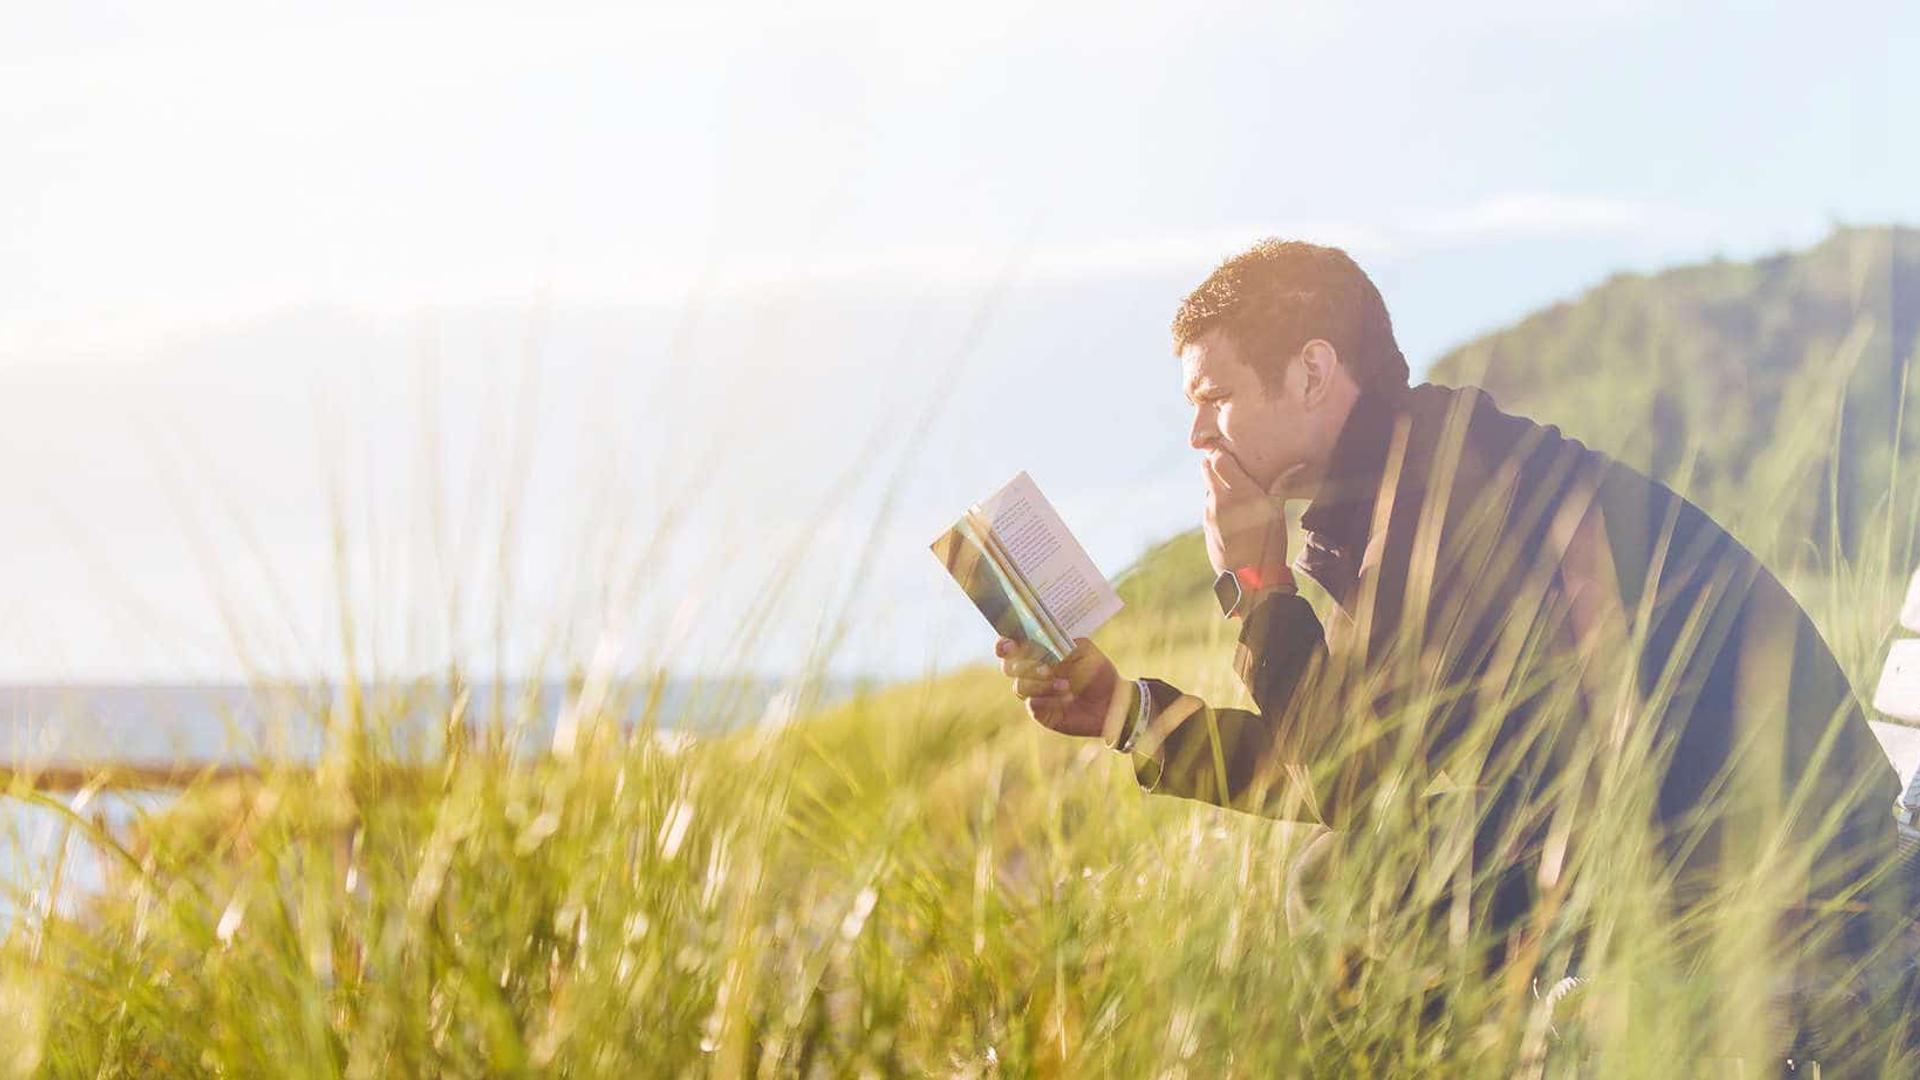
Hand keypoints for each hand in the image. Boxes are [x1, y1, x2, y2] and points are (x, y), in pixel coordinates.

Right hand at [995, 636, 1122, 739]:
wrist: (1111, 702)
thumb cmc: (1097, 672)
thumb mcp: (1083, 650)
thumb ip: (1060, 643)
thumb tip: (1039, 647)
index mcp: (1038, 651)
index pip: (1012, 645)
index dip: (1004, 644)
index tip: (1009, 645)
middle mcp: (1031, 671)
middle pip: (1008, 667)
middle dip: (1023, 666)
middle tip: (1046, 669)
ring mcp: (1033, 692)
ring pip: (1020, 686)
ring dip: (1041, 684)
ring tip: (1066, 686)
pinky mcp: (1039, 711)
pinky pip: (1032, 704)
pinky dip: (1048, 700)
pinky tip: (1065, 698)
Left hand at [1202, 451, 1298, 577]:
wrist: (1250, 579)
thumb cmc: (1269, 543)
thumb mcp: (1278, 512)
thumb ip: (1282, 485)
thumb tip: (1299, 464)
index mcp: (1238, 492)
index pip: (1217, 459)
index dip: (1223, 453)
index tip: (1234, 453)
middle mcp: (1219, 500)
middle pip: (1206, 468)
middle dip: (1216, 464)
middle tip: (1232, 467)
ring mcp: (1209, 514)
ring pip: (1208, 488)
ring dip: (1217, 485)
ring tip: (1236, 492)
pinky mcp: (1206, 527)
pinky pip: (1209, 507)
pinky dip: (1217, 504)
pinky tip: (1233, 514)